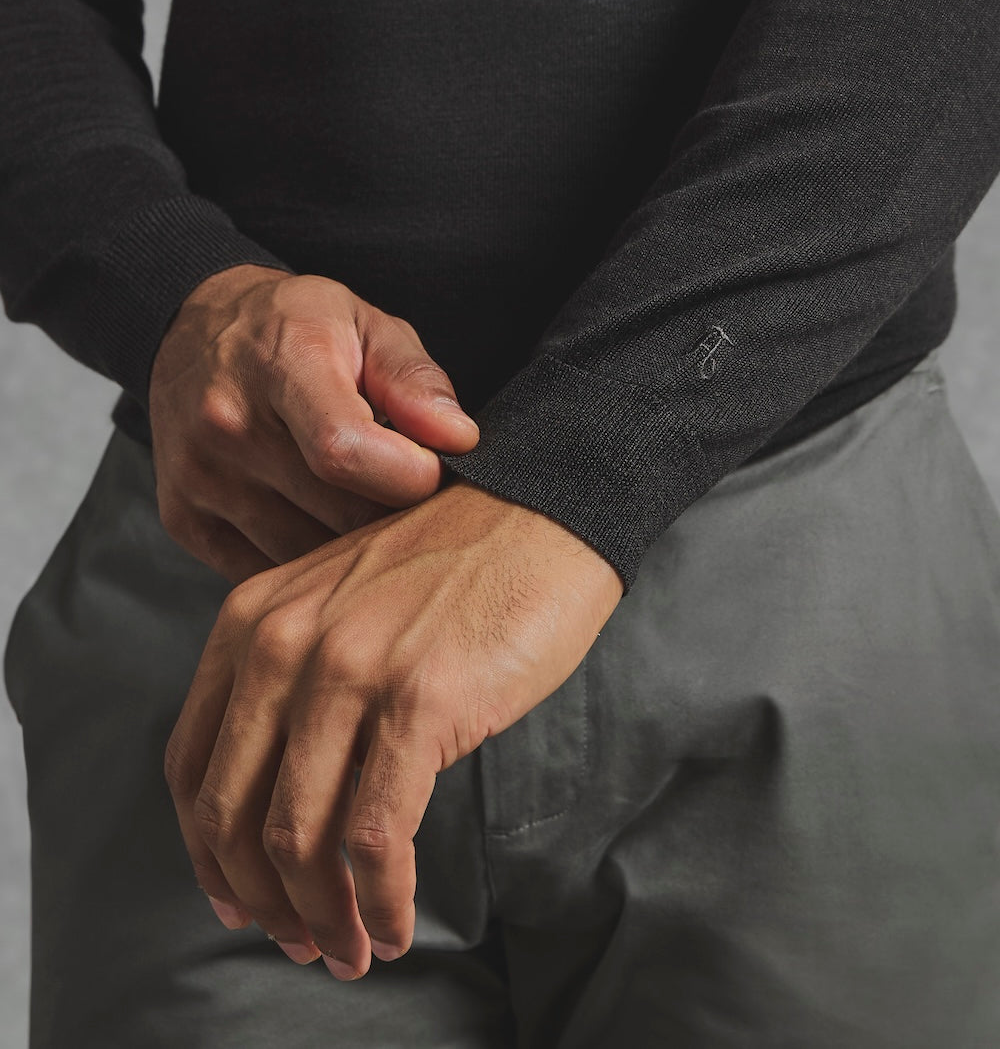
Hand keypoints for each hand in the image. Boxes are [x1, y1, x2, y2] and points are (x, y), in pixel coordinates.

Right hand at [148, 264, 480, 583]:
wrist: (188, 332)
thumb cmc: (294, 327)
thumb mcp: (364, 323)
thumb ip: (414, 379)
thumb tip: (459, 440)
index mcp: (282, 364)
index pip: (344, 450)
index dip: (407, 476)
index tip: (432, 470)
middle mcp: (228, 424)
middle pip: (338, 513)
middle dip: (391, 512)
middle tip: (406, 489)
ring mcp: (200, 478)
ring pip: (306, 558)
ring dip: (350, 544)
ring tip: (363, 502)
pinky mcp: (184, 520)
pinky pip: (265, 574)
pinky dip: (304, 564)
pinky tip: (318, 521)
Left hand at [163, 478, 622, 976]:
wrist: (544, 510)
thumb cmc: (455, 568)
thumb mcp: (339, 604)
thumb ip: (294, 679)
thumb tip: (280, 808)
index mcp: (252, 619)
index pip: (194, 767)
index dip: (209, 855)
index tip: (240, 903)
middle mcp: (283, 642)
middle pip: (235, 816)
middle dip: (264, 902)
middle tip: (305, 946)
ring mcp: (349, 669)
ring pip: (300, 838)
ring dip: (322, 919)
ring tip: (355, 950)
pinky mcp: (419, 699)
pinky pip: (375, 836)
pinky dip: (378, 901)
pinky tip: (394, 924)